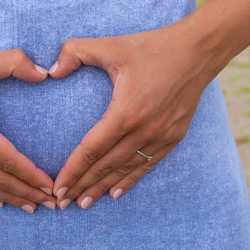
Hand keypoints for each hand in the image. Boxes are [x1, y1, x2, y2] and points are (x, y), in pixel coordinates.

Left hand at [49, 22, 215, 208]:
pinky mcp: (174, 138)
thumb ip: (76, 52)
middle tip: (62, 203)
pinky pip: (147, 165)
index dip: (72, 171)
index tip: (57, 187)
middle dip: (82, 186)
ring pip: (125, 170)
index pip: (91, 150)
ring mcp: (161, 136)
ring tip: (83, 203)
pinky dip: (130, 181)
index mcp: (126, 111)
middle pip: (105, 166)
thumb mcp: (111, 45)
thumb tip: (50, 71)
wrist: (199, 51)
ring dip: (102, 188)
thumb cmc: (151, 47)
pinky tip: (115, 194)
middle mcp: (144, 130)